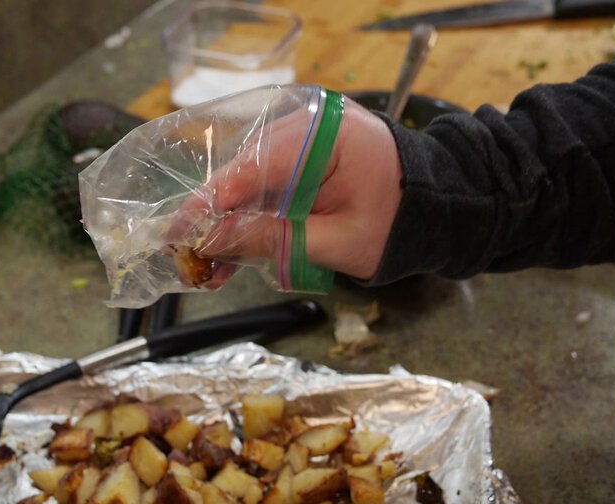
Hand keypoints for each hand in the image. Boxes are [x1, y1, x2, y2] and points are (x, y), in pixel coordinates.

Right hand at [190, 98, 402, 281]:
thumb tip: (214, 241)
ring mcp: (302, 140)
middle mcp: (307, 125)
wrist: (433, 209)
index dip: (212, 201)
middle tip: (189, 257)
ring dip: (228, 223)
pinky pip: (263, 186)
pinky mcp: (300, 159)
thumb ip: (275, 239)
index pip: (255, 164)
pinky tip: (231, 251)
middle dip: (215, 217)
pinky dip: (248, 217)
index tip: (181, 232)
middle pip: (243, 170)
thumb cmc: (397, 224)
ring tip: (210, 267)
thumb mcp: (337, 242)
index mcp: (326, 134)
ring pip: (247, 181)